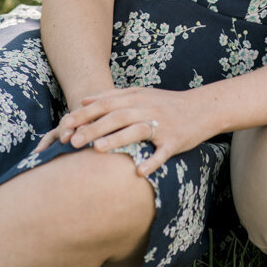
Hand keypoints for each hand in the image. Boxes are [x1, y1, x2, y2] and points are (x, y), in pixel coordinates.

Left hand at [56, 86, 210, 174]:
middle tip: (71, 141)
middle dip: (93, 128)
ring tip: (96, 150)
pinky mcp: (174, 140)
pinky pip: (162, 152)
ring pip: (136, 131)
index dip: (85, 113)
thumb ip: (113, 96)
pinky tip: (138, 172)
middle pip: (116, 116)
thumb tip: (84, 99)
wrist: (201, 108)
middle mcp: (147, 108)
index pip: (106, 103)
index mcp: (136, 97)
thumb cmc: (166, 104)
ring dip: (116, 140)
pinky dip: (151, 162)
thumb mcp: (140, 94)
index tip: (64, 124)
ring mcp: (161, 124)